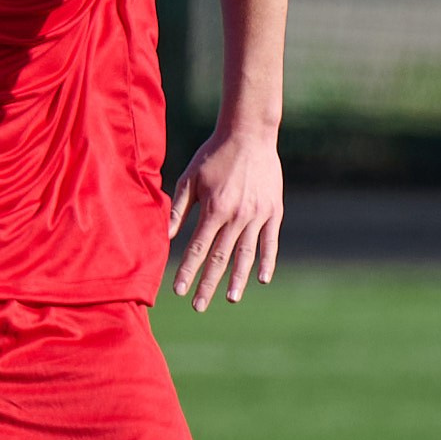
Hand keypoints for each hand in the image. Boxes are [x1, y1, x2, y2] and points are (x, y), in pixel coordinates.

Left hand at [168, 127, 280, 311]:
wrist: (249, 133)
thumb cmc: (214, 154)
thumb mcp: (191, 176)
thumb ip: (180, 207)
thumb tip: (167, 235)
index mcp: (214, 208)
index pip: (197, 248)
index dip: (187, 271)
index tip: (178, 291)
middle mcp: (236, 216)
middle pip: (219, 257)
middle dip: (207, 283)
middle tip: (198, 306)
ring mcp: (257, 215)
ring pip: (245, 254)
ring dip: (237, 279)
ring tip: (230, 299)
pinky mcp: (273, 211)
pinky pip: (270, 242)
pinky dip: (267, 261)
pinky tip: (261, 279)